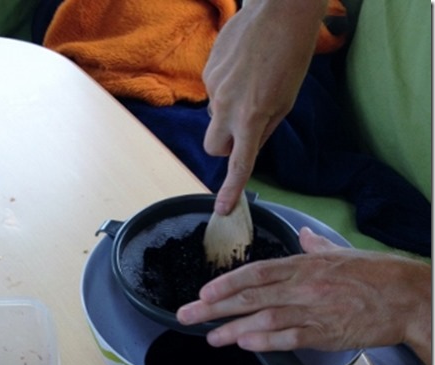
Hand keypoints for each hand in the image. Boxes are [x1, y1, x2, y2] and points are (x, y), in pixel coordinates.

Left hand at [176, 228, 431, 364]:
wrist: (410, 298)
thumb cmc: (379, 276)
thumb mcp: (343, 253)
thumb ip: (317, 247)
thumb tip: (303, 236)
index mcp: (305, 265)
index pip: (256, 272)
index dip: (226, 282)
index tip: (203, 291)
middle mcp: (304, 286)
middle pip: (250, 296)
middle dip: (214, 307)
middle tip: (187, 316)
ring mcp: (314, 310)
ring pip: (264, 319)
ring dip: (233, 328)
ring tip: (210, 336)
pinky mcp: (326, 333)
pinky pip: (289, 338)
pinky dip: (266, 341)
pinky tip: (245, 344)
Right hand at [203, 0, 326, 213]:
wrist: (279, 9)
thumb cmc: (291, 55)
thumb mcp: (286, 101)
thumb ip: (264, 130)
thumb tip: (248, 147)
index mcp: (251, 118)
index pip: (238, 164)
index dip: (230, 190)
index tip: (222, 210)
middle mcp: (226, 107)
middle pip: (215, 148)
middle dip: (226, 145)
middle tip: (244, 128)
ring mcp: (213, 88)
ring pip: (214, 116)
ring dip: (229, 110)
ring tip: (251, 82)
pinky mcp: (207, 70)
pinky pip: (213, 91)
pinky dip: (226, 87)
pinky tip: (243, 67)